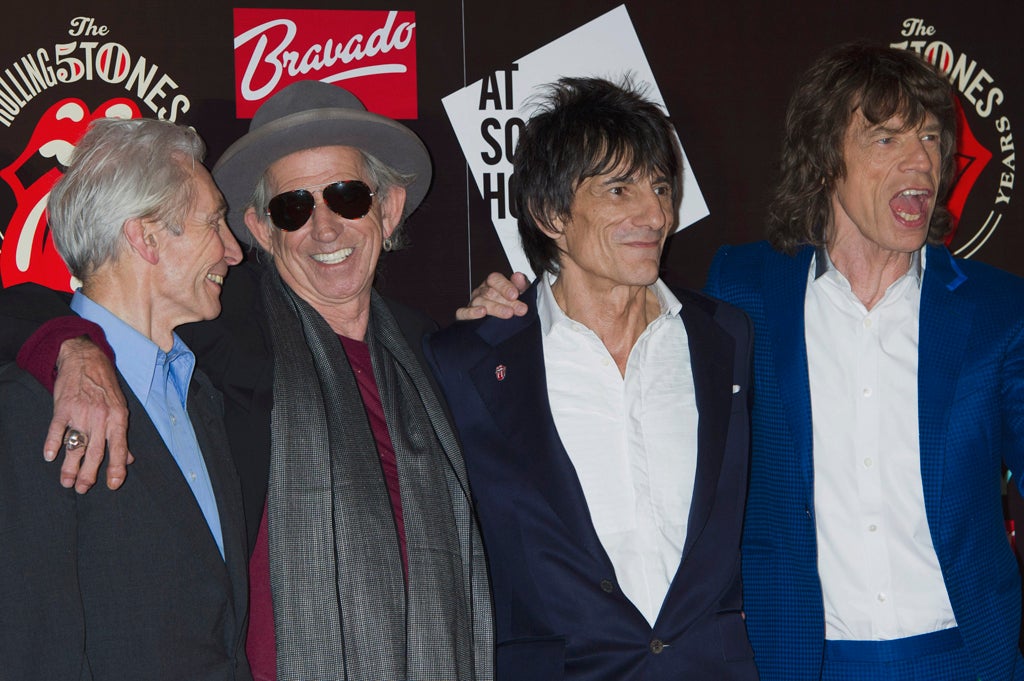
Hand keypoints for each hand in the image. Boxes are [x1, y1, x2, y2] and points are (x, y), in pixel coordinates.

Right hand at [44, 337, 132, 492]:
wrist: (87, 359)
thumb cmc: (105, 387)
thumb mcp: (120, 408)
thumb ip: (122, 435)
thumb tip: (129, 460)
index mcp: (118, 418)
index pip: (120, 448)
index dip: (117, 468)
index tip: (112, 485)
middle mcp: (101, 417)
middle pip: (96, 451)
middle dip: (89, 474)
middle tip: (83, 489)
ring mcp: (81, 412)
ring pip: (76, 445)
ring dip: (70, 466)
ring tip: (66, 482)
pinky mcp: (63, 406)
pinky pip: (57, 429)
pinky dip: (52, 443)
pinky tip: (50, 456)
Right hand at [455, 272, 529, 320]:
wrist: (504, 329)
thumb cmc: (511, 307)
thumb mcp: (520, 295)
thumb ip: (521, 285)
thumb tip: (519, 276)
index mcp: (492, 283)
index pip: (495, 279)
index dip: (505, 286)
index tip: (515, 295)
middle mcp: (481, 292)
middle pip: (490, 292)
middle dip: (506, 301)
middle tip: (520, 309)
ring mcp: (473, 303)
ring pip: (480, 302)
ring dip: (496, 308)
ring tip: (508, 313)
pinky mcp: (464, 316)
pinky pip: (463, 312)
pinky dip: (471, 312)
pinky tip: (482, 313)